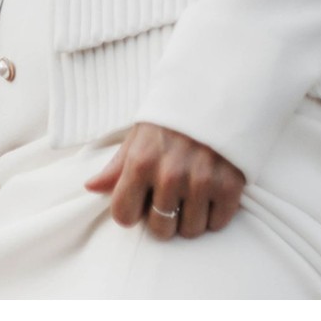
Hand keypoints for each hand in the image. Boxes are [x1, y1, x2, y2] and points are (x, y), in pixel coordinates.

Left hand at [84, 122, 244, 239]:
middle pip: (160, 229)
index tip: (142, 199)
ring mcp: (202, 181)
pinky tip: (212, 189)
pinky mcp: (230, 186)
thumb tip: (90, 188)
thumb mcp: (140, 134)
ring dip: (191, 216)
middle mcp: (170, 174)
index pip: (124, 216)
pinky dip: (216, 212)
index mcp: (141, 161)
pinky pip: (217, 223)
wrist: (218, 90)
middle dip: (164, 216)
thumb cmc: (173, 117)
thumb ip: (117, 166)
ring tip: (193, 190)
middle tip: (172, 194)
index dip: (132, 210)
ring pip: (190, 231)